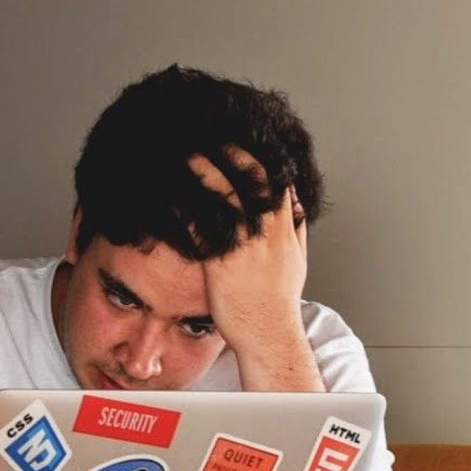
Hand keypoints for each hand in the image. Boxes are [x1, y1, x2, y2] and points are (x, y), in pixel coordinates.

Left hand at [187, 148, 308, 354]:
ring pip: (226, 196)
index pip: (276, 181)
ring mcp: (244, 247)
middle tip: (213, 136)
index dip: (260, 157)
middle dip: (233, 153)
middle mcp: (266, 233)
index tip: (243, 140)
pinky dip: (188, 207)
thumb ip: (295, 230)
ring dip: (206, 170)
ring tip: (187, 153)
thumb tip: (296, 206)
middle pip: (252, 179)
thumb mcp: (297, 261)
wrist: (269, 334)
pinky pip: (203, 226)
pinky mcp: (221, 263)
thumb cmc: (279, 303)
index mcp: (285, 230)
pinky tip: (173, 194)